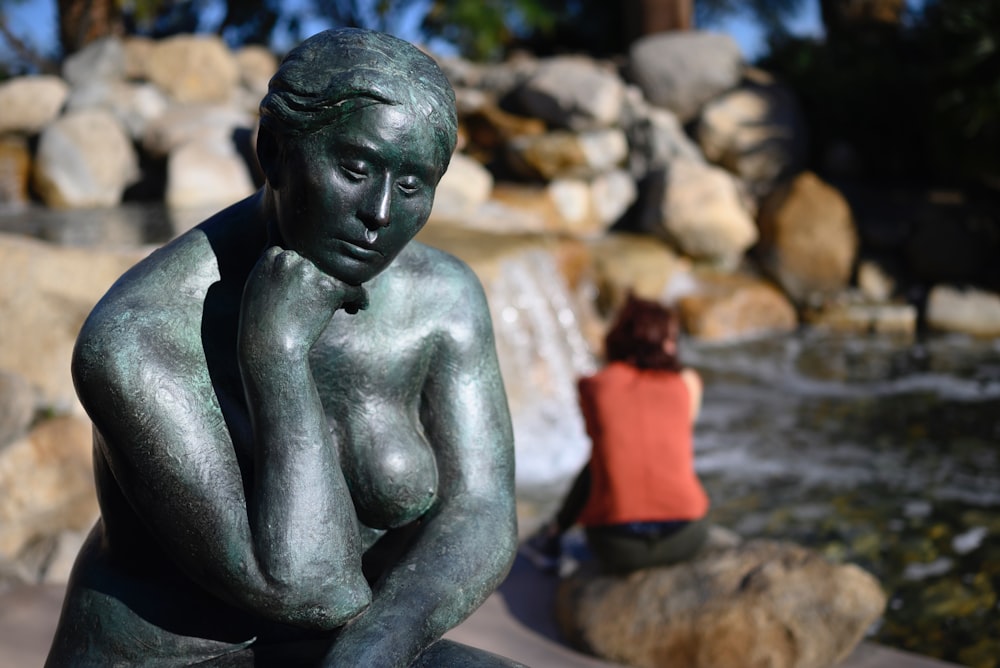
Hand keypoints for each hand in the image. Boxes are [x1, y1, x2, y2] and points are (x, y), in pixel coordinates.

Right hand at [240, 246, 367, 360]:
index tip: (312, 283)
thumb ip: (270, 256)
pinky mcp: (330, 288)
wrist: (269, 347)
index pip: (302, 248)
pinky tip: (358, 307)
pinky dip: (359, 299)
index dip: (312, 267)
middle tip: (330, 296)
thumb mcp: (257, 281)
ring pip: (340, 272)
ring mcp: (312, 271)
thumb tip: (272, 225)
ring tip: (346, 304)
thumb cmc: (261, 321)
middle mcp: (293, 258)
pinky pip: (354, 289)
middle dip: (329, 276)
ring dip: (343, 287)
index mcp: (274, 254)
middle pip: (323, 259)